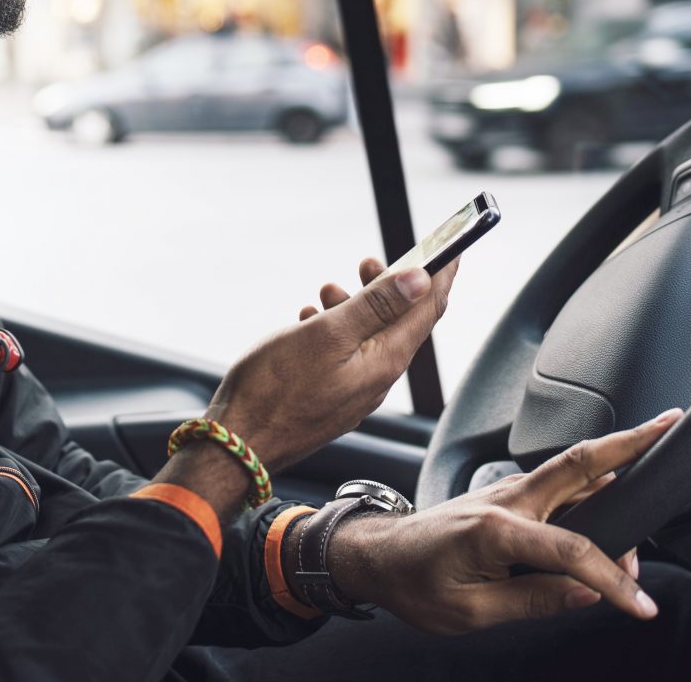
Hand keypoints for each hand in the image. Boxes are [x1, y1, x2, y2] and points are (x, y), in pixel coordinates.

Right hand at [205, 255, 455, 474]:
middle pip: (400, 321)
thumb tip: (421, 279)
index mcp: (385, 361)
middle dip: (389, 285)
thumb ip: (376, 305)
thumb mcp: (328, 334)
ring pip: (368, 336)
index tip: (451, 246)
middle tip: (369, 261)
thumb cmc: (275, 390)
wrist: (239, 444)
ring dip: (355, 306)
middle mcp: (377, 379)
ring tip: (328, 288)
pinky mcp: (331, 396)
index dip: (442, 273)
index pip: (429, 309)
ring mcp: (354, 391)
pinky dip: (334, 329)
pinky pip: (345, 354)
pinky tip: (308, 320)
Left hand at [322, 409, 681, 634]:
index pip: (574, 552)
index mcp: (496, 528)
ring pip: (573, 468)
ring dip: (617, 460)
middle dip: (630, 441)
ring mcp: (508, 491)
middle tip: (670, 424)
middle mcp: (507, 498)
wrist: (376, 556)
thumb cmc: (413, 583)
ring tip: (658, 462)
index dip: (613, 581)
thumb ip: (533, 601)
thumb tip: (585, 596)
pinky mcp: (508, 495)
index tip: (640, 605)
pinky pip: (559, 484)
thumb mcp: (469, 612)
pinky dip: (594, 482)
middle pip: (580, 462)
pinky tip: (614, 491)